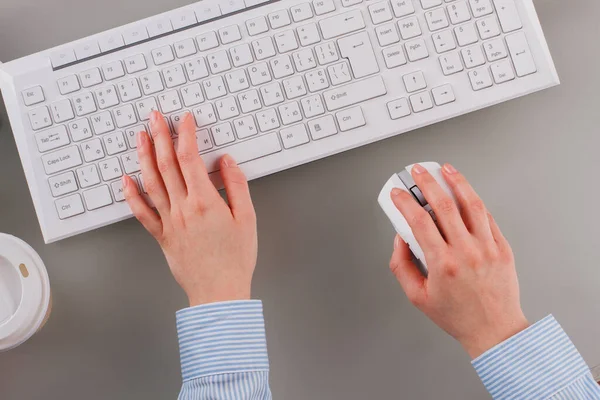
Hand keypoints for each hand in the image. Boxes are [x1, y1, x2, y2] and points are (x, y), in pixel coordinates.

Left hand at [123, 111, 257, 305]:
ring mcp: (169, 222)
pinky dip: (132, 194)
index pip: (190, 159)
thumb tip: (226, 162)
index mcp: (205, 202)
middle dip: (160, 136)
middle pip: (166, 165)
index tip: (185, 119)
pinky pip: (142, 212)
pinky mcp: (162, 236)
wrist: (219, 292)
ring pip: (151, 182)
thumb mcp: (247, 219)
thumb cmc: (235, 259)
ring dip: (143, 157)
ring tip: (140, 137)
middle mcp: (182, 209)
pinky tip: (126, 180)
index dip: (185, 134)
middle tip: (155, 117)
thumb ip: (236, 187)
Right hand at [389, 164, 528, 358]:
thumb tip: (400, 239)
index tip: (397, 194)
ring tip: (446, 169)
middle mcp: (467, 251)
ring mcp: (488, 247)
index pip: (419, 222)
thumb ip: (402, 265)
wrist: (495, 329)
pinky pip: (487, 217)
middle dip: (427, 183)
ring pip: (471, 204)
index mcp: (444, 263)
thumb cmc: (457, 316)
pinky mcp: (502, 247)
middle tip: (418, 171)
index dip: (405, 203)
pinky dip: (475, 201)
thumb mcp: (417, 296)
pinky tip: (466, 192)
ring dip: (457, 182)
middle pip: (444, 205)